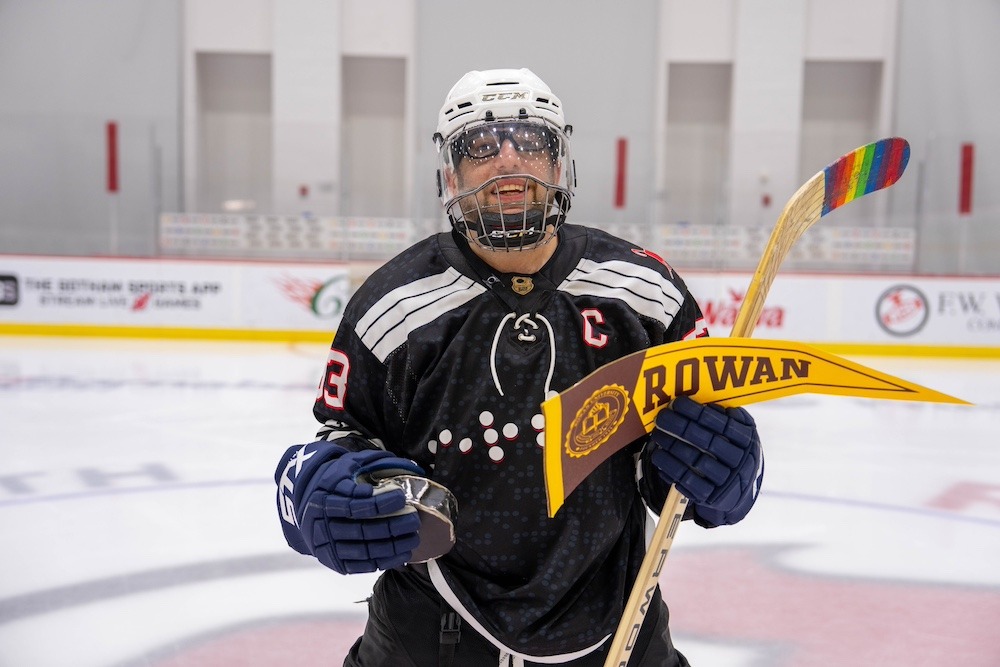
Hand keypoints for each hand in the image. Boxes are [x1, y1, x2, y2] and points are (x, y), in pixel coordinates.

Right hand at [283, 446, 424, 573]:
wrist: (306, 506)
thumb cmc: (335, 483)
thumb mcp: (347, 465)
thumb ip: (373, 463)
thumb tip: (407, 466)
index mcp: (325, 498)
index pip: (354, 504)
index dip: (379, 503)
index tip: (401, 497)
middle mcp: (323, 524)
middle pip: (361, 529)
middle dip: (391, 526)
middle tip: (414, 519)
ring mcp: (327, 545)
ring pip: (363, 550)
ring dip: (392, 546)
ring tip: (413, 538)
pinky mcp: (333, 561)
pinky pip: (361, 566)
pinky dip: (384, 561)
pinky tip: (402, 554)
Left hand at [647, 396, 762, 525]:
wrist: (737, 490)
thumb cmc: (732, 450)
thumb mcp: (739, 432)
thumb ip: (726, 416)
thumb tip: (704, 403)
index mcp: (748, 442)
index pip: (723, 424)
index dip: (699, 413)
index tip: (677, 403)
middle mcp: (740, 462)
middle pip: (708, 442)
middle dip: (682, 427)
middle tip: (662, 417)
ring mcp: (726, 481)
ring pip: (696, 461)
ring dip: (673, 446)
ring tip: (657, 434)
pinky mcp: (711, 497)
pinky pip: (688, 482)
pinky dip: (671, 468)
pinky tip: (659, 456)